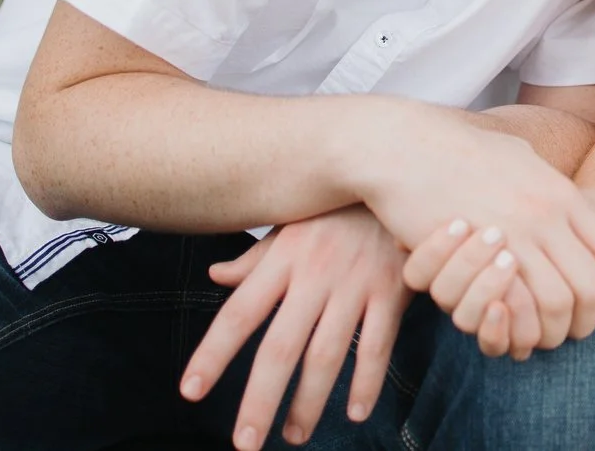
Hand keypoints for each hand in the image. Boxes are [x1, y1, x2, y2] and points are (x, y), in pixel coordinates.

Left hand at [179, 207, 409, 450]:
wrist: (403, 170)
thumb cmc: (339, 204)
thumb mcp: (293, 223)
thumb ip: (257, 257)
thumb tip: (216, 276)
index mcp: (283, 258)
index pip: (239, 313)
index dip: (213, 354)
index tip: (190, 393)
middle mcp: (315, 274)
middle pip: (281, 348)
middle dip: (260, 400)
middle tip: (245, 443)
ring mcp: (356, 284)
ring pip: (327, 355)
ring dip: (310, 402)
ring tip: (294, 434)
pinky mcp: (393, 290)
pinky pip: (378, 344)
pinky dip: (367, 381)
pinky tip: (356, 412)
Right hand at [363, 113, 594, 355]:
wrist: (407, 146)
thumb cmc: (458, 148)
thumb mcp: (518, 155)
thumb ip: (545, 178)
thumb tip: (563, 190)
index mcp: (563, 193)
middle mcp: (548, 215)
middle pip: (594, 287)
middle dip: (587, 320)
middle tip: (569, 329)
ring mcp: (515, 235)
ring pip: (558, 303)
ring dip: (550, 329)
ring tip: (538, 334)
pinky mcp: (477, 254)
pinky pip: (515, 305)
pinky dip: (515, 324)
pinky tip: (505, 323)